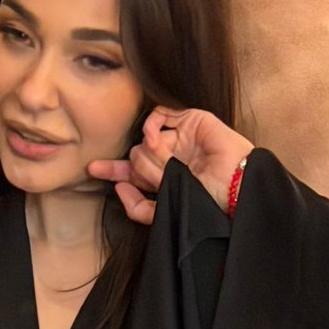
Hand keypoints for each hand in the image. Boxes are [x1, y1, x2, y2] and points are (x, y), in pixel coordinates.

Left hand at [88, 107, 253, 224]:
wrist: (235, 187)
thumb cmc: (206, 202)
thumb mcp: (166, 213)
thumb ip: (140, 209)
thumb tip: (119, 186)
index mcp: (164, 177)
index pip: (132, 171)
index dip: (112, 170)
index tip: (93, 170)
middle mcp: (169, 157)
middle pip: (135, 158)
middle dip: (143, 171)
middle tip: (160, 178)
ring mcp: (179, 138)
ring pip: (144, 141)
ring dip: (152, 156)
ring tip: (169, 166)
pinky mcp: (190, 120)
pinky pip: (158, 115)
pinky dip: (150, 126)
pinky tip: (155, 139)